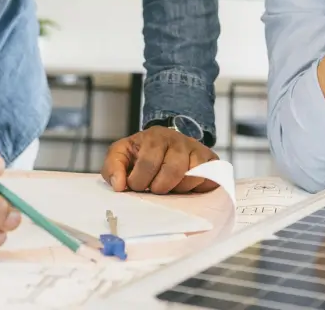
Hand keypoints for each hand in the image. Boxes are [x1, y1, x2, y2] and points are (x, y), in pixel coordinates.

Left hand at [101, 126, 219, 193]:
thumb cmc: (141, 154)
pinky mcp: (211, 160)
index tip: (136, 185)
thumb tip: (119, 185)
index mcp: (155, 136)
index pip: (148, 163)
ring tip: (169, 186)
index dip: (139, 181)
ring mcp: (197, 149)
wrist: (166, 144)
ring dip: (178, 189)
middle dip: (159, 187)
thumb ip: (112, 168)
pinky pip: (208, 179)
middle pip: (173, 170)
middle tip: (154, 188)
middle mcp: (179, 139)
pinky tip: (185, 186)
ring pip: (192, 176)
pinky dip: (196, 188)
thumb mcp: (121, 155)